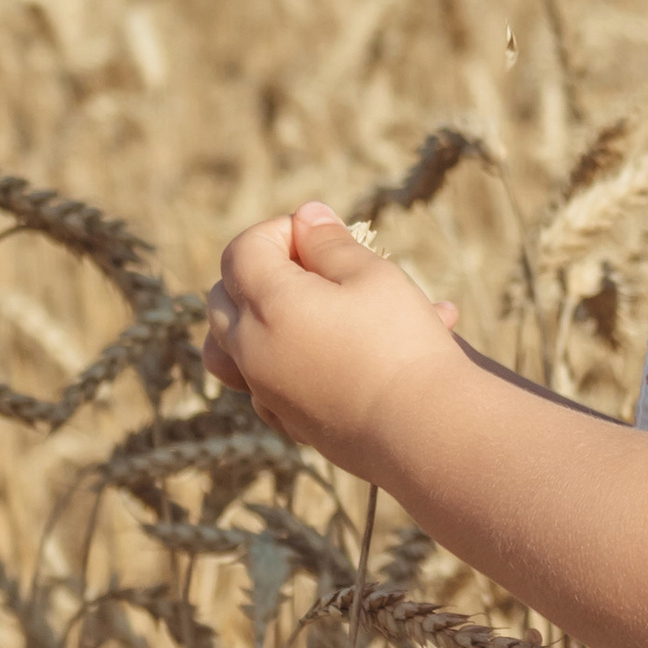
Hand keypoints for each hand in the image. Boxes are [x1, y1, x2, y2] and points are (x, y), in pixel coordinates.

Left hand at [201, 201, 455, 466]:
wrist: (423, 431)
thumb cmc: (401, 343)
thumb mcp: (372, 275)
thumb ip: (330, 243)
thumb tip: (305, 216)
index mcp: (268, 304)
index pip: (242, 250)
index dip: (280, 232)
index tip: (320, 235)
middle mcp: (252, 349)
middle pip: (224, 296)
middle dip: (261, 271)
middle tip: (316, 268)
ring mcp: (265, 392)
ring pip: (227, 348)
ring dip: (254, 321)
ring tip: (298, 312)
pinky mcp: (288, 424)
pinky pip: (263, 387)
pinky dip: (283, 366)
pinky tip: (332, 360)